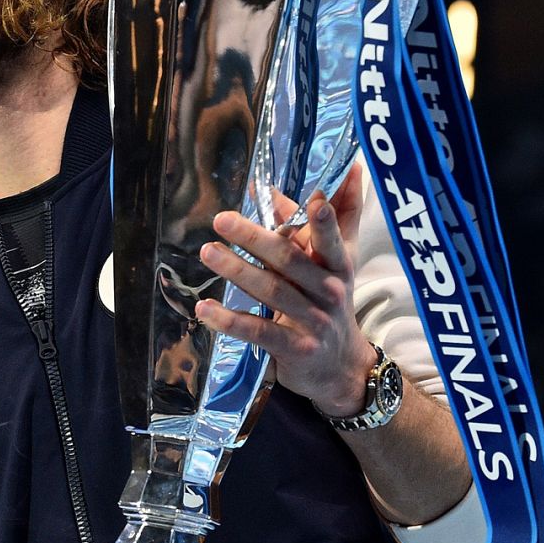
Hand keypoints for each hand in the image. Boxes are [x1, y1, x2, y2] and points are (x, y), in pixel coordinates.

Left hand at [194, 163, 378, 416]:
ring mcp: (312, 321)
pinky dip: (230, 320)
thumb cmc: (331, 301)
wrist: (340, 367)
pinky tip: (204, 309)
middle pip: (289, 260)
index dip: (324, 221)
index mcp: (338, 265)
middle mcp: (329, 291)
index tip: (314, 200)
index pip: (332, 239)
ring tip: (207, 252)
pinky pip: (258, 331)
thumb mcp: (336, 261)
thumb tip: (325, 175)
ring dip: (236, 271)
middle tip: (222, 219)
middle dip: (256, 238)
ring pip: (271, 291)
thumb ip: (328, 219)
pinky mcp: (292, 348)